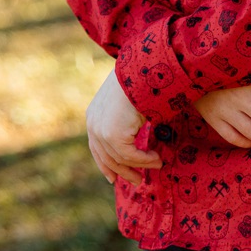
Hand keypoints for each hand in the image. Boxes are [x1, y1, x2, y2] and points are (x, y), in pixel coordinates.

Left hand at [86, 68, 162, 184]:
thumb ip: (122, 118)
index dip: (106, 165)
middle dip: (122, 171)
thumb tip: (131, 133)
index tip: (114, 178)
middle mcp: (93, 124)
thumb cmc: (140, 80)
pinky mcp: (113, 135)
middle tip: (137, 181)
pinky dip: (145, 160)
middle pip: (106, 157)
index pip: (96, 148)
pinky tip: (157, 158)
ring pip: (121, 158)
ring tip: (157, 163)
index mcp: (93, 115)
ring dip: (141, 165)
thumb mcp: (126, 101)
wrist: (143, 69)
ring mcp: (101, 130)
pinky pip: (131, 155)